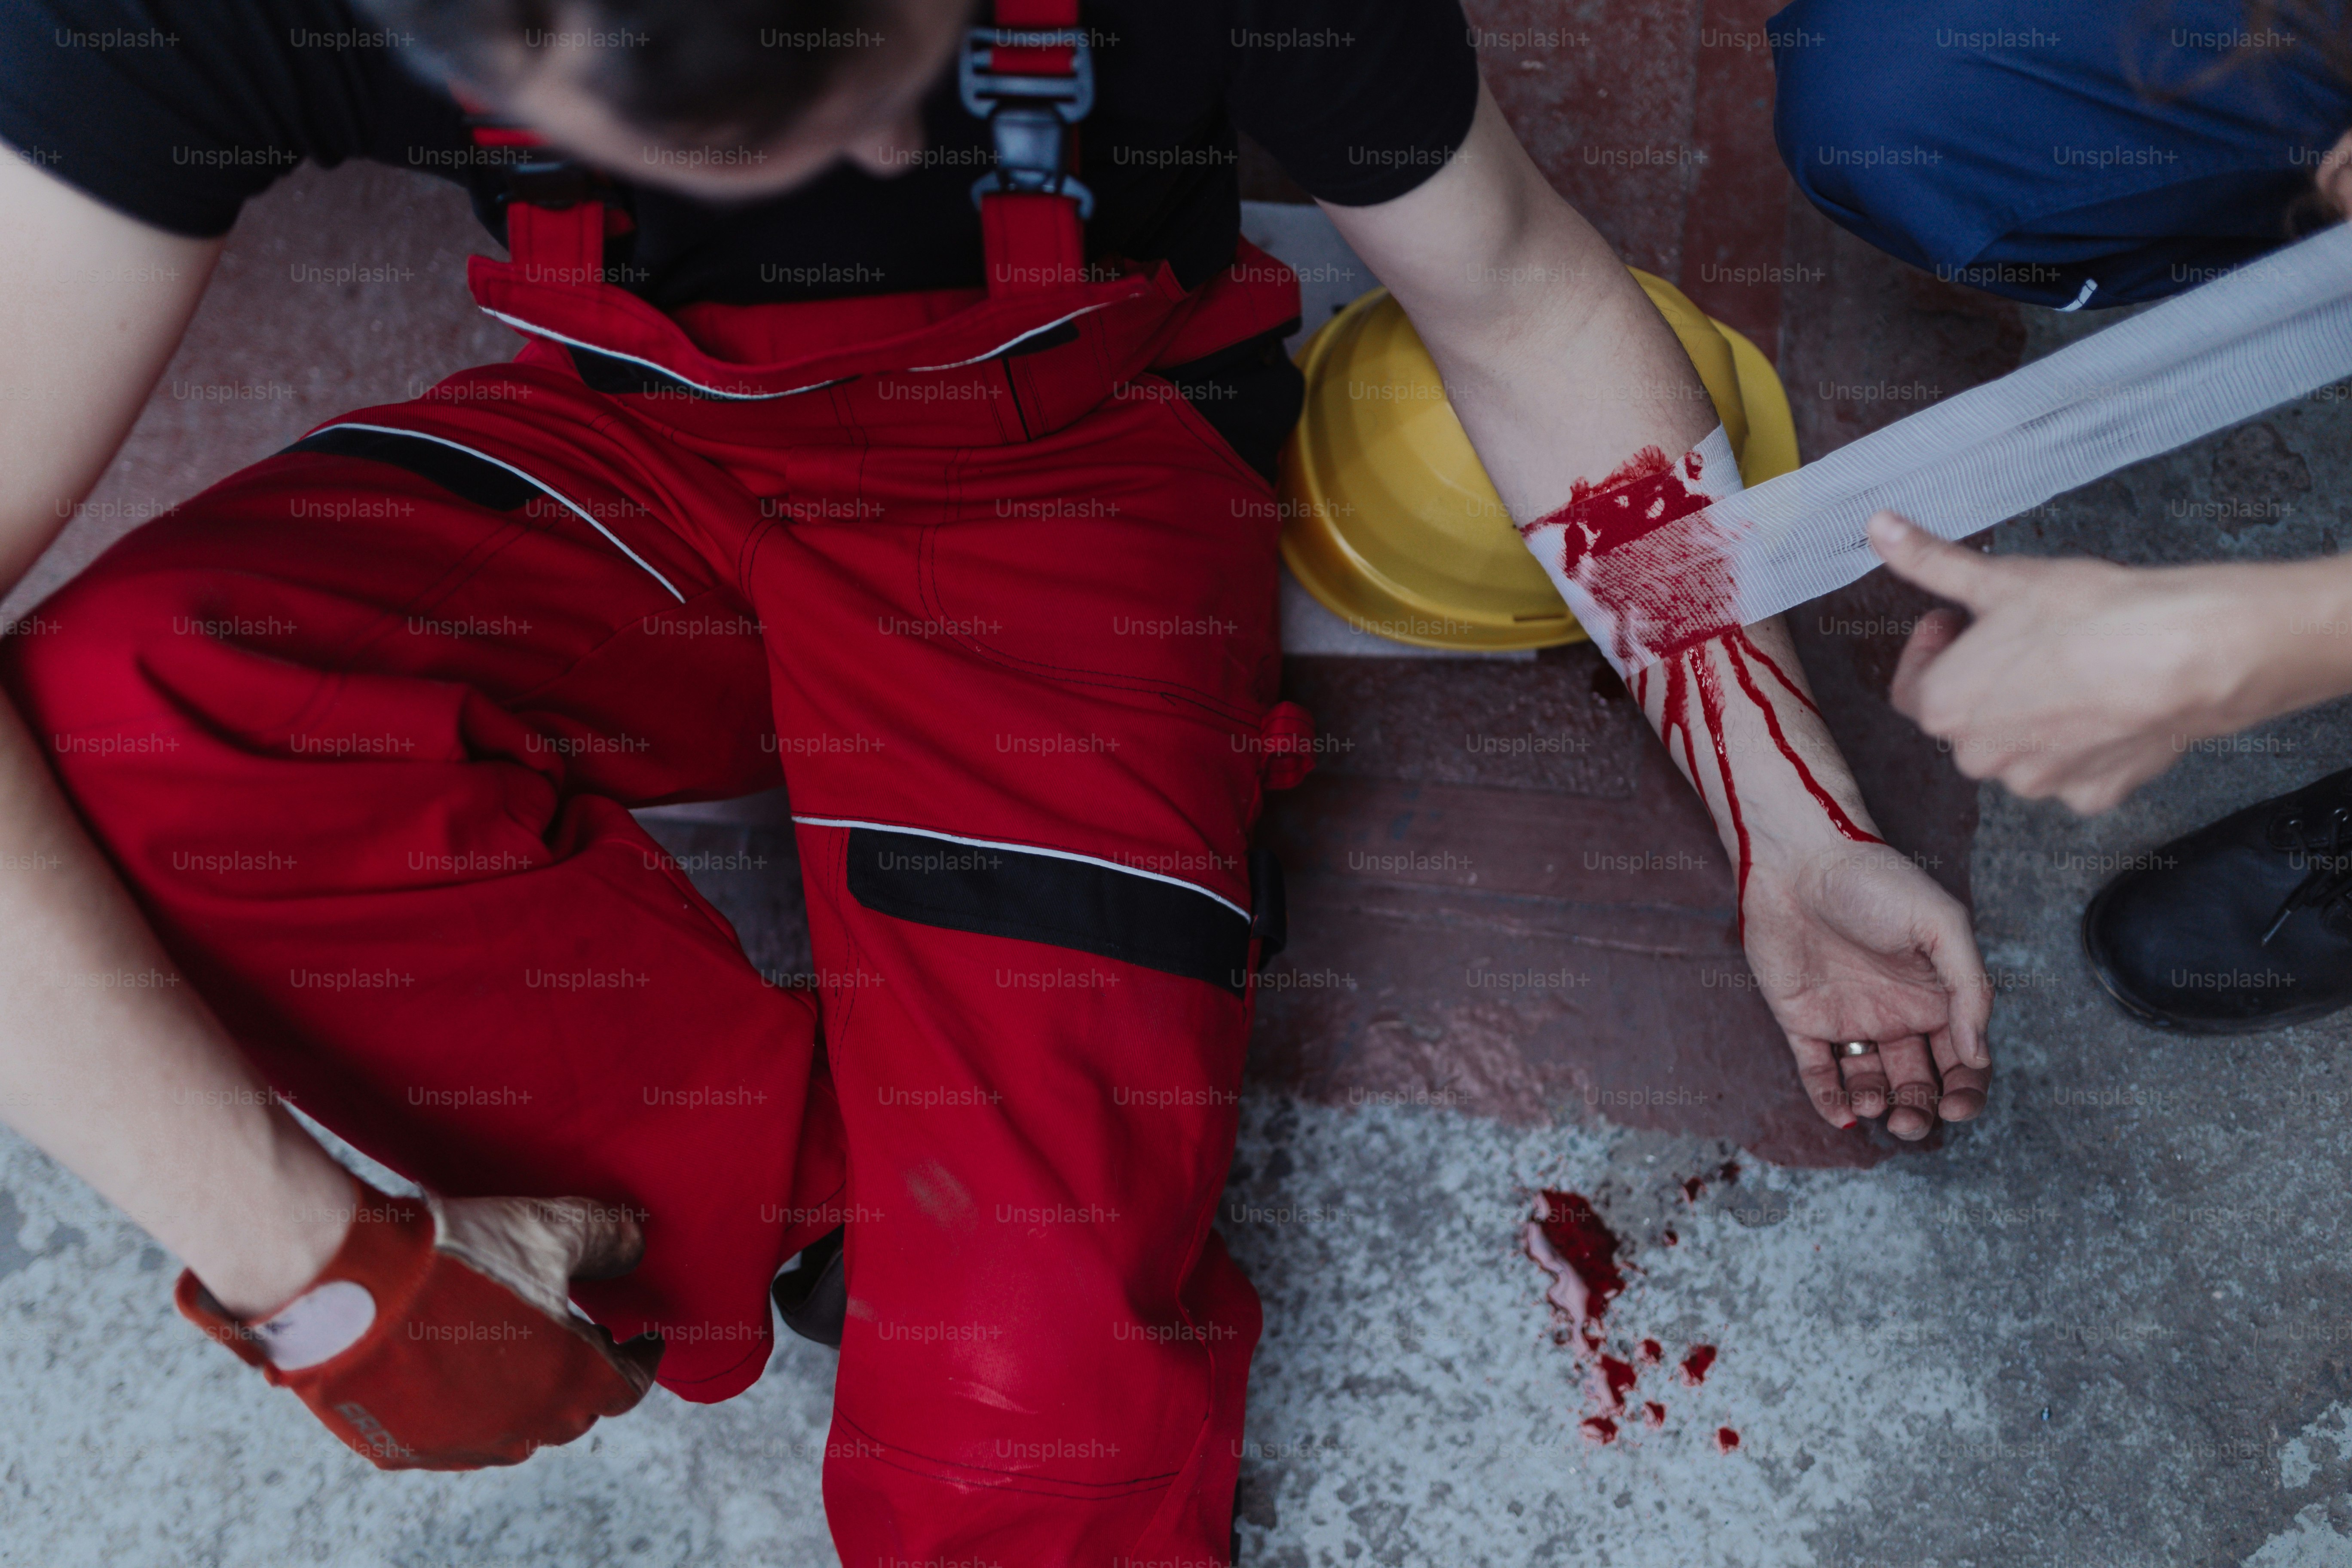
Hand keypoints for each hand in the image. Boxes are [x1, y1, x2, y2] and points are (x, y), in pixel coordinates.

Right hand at [178, 1177, 663, 1469]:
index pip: (628, 1385)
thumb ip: (605, 1239)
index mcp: (569, 1381)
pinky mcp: (401, 1448)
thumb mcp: (548, 1229)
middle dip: (587, 1376)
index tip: (645, 1341)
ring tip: (520, 1351)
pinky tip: (458, 1371)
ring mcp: (458, 1444)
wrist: (345, 1282)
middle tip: (583, 1337)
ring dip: (527, 1396)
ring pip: (513, 1432)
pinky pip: (450, 1437)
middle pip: (573, 1411)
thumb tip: (636, 1241)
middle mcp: (519, 1427)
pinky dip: (466, 1409)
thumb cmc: (454, 1256)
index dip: (642, 1359)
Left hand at [1740, 835, 1990, 1139]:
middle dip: (1920, 1110)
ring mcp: (1849, 1018)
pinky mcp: (1803, 1020)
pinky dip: (1830, 1100)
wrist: (1797, 860)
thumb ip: (1969, 989)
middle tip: (1911, 1121)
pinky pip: (1819, 1072)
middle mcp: (1897, 1012)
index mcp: (1937, 994)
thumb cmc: (1874, 880)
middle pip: (1919, 1081)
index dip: (1967, 1090)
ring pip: (1872, 1083)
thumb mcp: (1941, 925)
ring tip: (1875, 1102)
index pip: (1963, 1059)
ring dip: (1878, 1105)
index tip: (1957, 1107)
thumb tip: (1978, 1054)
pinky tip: (1842, 1112)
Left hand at [1868, 511, 2289, 813]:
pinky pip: (2073, 771)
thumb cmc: (2088, 615)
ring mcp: (2037, 782)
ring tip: (2069, 668)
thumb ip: (1931, 562)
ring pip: (2019, 748)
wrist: (2182, 653)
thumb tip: (1879, 528)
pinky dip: (2082, 744)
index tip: (1959, 620)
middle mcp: (1979, 757)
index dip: (1933, 649)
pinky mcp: (2090, 794)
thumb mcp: (1998, 578)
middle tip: (2023, 640)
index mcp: (1943, 708)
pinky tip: (2104, 704)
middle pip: (1966, 720)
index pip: (1913, 688)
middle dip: (1984, 681)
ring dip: (2030, 715)